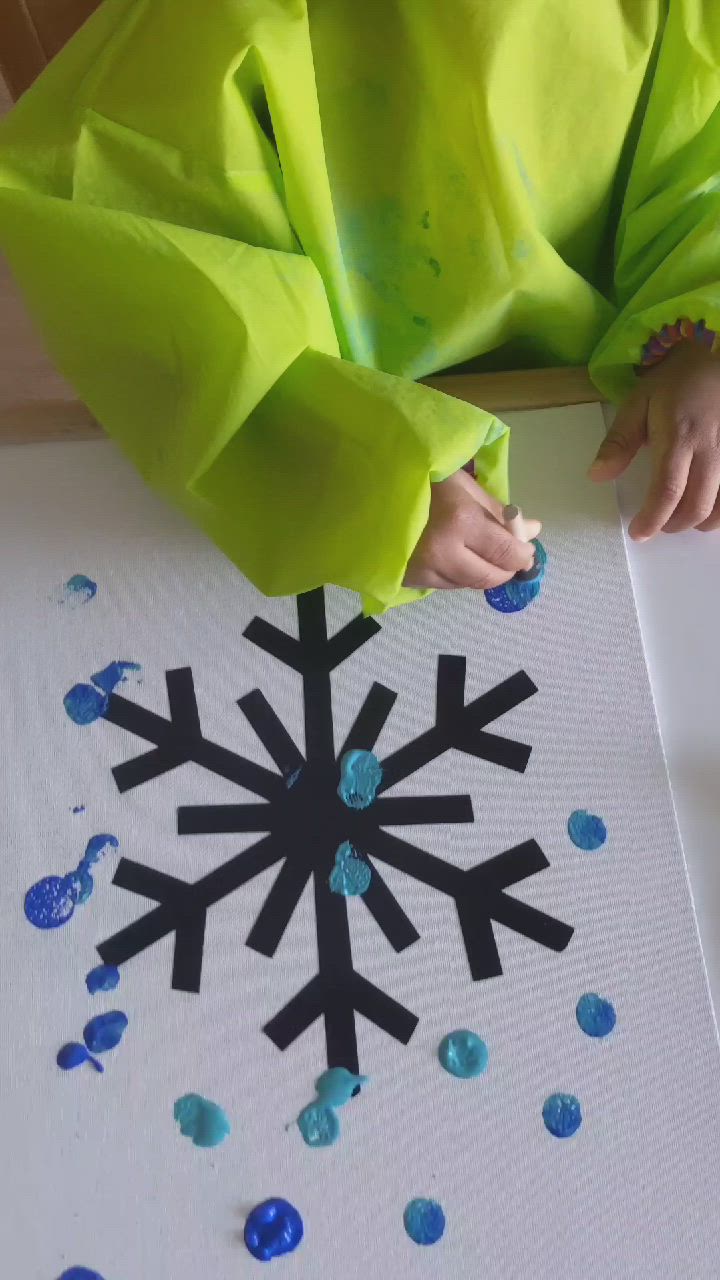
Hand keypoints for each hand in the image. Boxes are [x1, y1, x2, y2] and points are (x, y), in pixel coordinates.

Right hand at [404, 469, 540, 589]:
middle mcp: (444, 553)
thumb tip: (532, 531)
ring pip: (467, 584)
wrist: (366, 487)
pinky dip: (455, 574)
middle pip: (489, 577)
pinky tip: (451, 555)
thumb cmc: (419, 476)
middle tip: (506, 555)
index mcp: (462, 522)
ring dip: (479, 572)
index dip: (522, 555)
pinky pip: (444, 584)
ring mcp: (423, 570)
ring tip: (476, 550)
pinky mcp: (408, 579)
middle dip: (504, 569)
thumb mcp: (462, 484)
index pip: (507, 554)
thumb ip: (498, 512)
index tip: (525, 550)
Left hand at [590, 342, 719, 537]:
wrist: (716, 364)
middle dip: (672, 524)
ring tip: (678, 517)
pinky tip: (704, 508)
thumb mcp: (638, 403)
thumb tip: (596, 476)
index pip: (668, 490)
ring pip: (719, 508)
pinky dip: (718, 512)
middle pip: (695, 505)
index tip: (638, 533)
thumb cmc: (674, 383)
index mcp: (679, 437)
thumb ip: (618, 442)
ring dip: (697, 522)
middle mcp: (710, 450)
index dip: (653, 518)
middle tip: (656, 523)